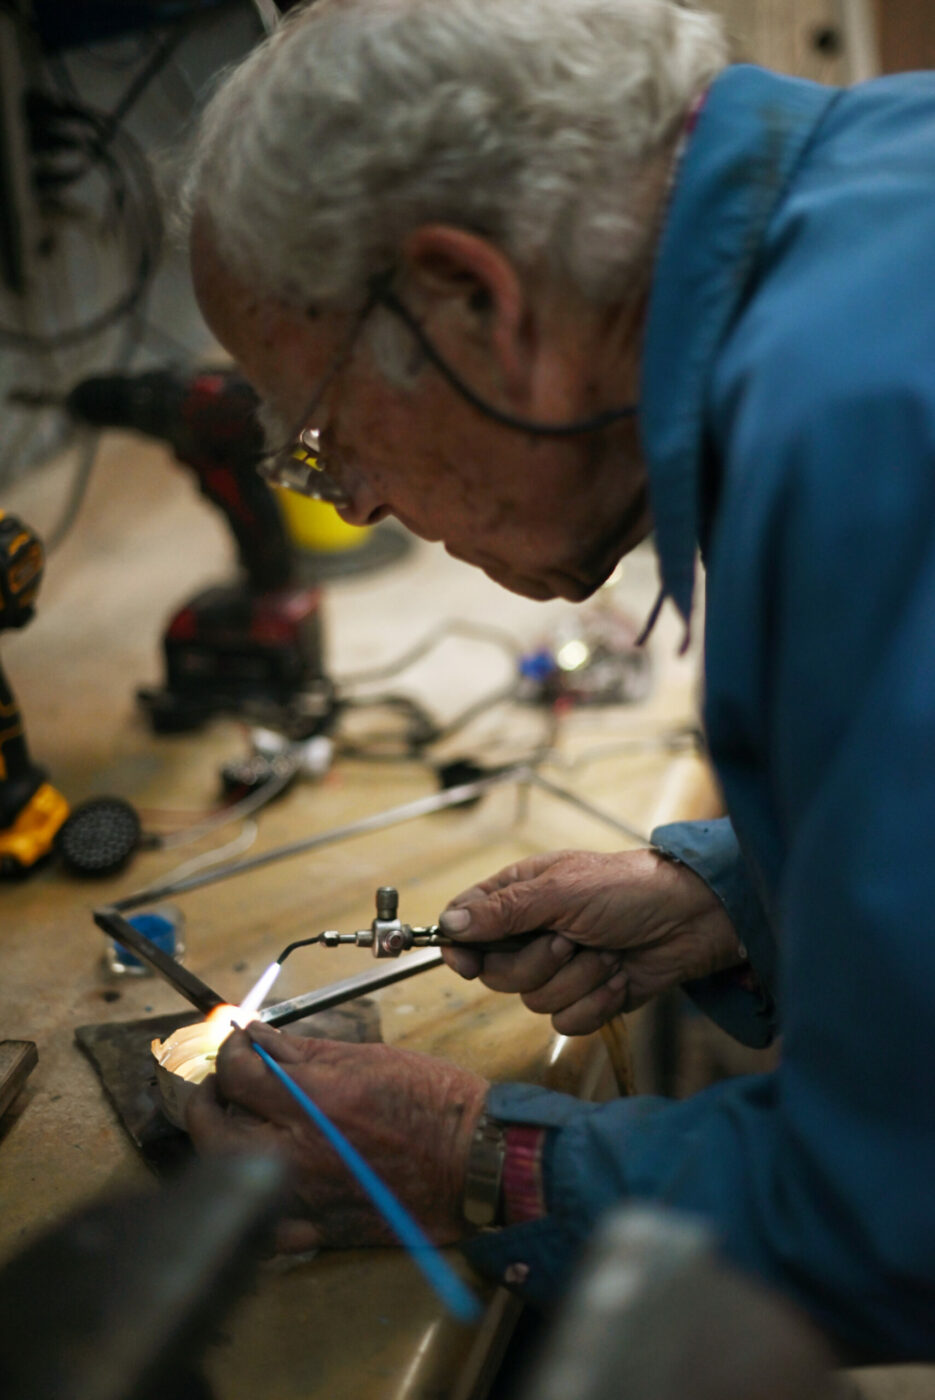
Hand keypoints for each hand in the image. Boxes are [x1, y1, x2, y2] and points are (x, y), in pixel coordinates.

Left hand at [187, 1022, 487, 1251]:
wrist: (474, 1161)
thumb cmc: (434, 1102)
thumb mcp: (370, 1057)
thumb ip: (306, 1051)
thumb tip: (260, 1037)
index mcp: (314, 1100)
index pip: (238, 1072)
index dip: (230, 1049)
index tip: (238, 1041)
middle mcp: (300, 1151)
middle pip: (213, 1127)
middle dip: (209, 1097)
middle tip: (223, 1082)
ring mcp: (304, 1196)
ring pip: (226, 1175)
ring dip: (221, 1142)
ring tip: (238, 1122)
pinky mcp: (317, 1229)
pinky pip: (261, 1224)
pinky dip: (250, 1197)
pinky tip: (259, 1176)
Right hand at [439, 849, 742, 1034]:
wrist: (692, 921)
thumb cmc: (629, 890)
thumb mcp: (561, 891)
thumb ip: (503, 910)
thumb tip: (449, 924)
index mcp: (519, 895)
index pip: (465, 924)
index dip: (461, 947)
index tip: (468, 962)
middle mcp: (533, 933)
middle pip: (496, 974)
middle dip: (537, 964)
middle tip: (570, 940)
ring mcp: (559, 968)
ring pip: (533, 1001)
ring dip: (576, 980)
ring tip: (606, 953)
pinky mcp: (586, 997)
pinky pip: (567, 1022)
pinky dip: (596, 1002)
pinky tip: (619, 977)